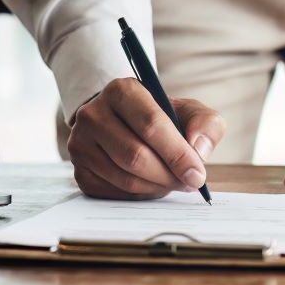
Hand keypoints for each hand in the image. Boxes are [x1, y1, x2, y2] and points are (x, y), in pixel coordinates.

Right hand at [68, 78, 225, 198]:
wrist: (124, 120)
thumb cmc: (160, 115)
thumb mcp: (187, 109)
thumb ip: (205, 122)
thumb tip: (198, 149)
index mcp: (122, 90)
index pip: (151, 125)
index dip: (177, 153)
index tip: (197, 173)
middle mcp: (94, 114)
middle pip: (135, 156)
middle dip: (169, 175)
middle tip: (190, 182)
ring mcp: (81, 144)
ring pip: (125, 178)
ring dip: (157, 187)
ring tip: (175, 182)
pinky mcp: (79, 171)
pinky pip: (114, 193)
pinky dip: (140, 194)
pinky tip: (153, 184)